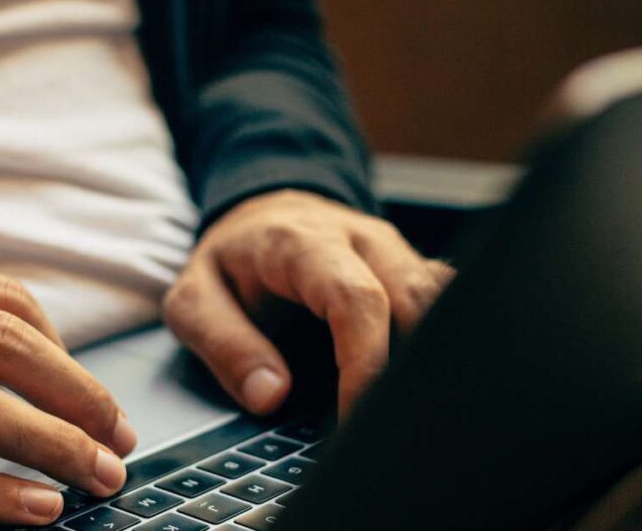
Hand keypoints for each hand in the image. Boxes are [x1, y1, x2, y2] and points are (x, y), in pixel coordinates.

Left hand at [163, 189, 453, 417]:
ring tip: (406, 411)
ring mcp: (393, 250)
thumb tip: (270, 394)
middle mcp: (360, 239)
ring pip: (443, 298)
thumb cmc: (230, 261)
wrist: (260, 214)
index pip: (357, 300)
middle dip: (409, 368)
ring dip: (433, 355)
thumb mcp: (193, 299)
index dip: (366, 363)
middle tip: (386, 426)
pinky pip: (447, 299)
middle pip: (416, 298)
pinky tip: (423, 383)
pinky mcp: (411, 267)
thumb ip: (224, 344)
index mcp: (302, 243)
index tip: (356, 417)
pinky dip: (442, 341)